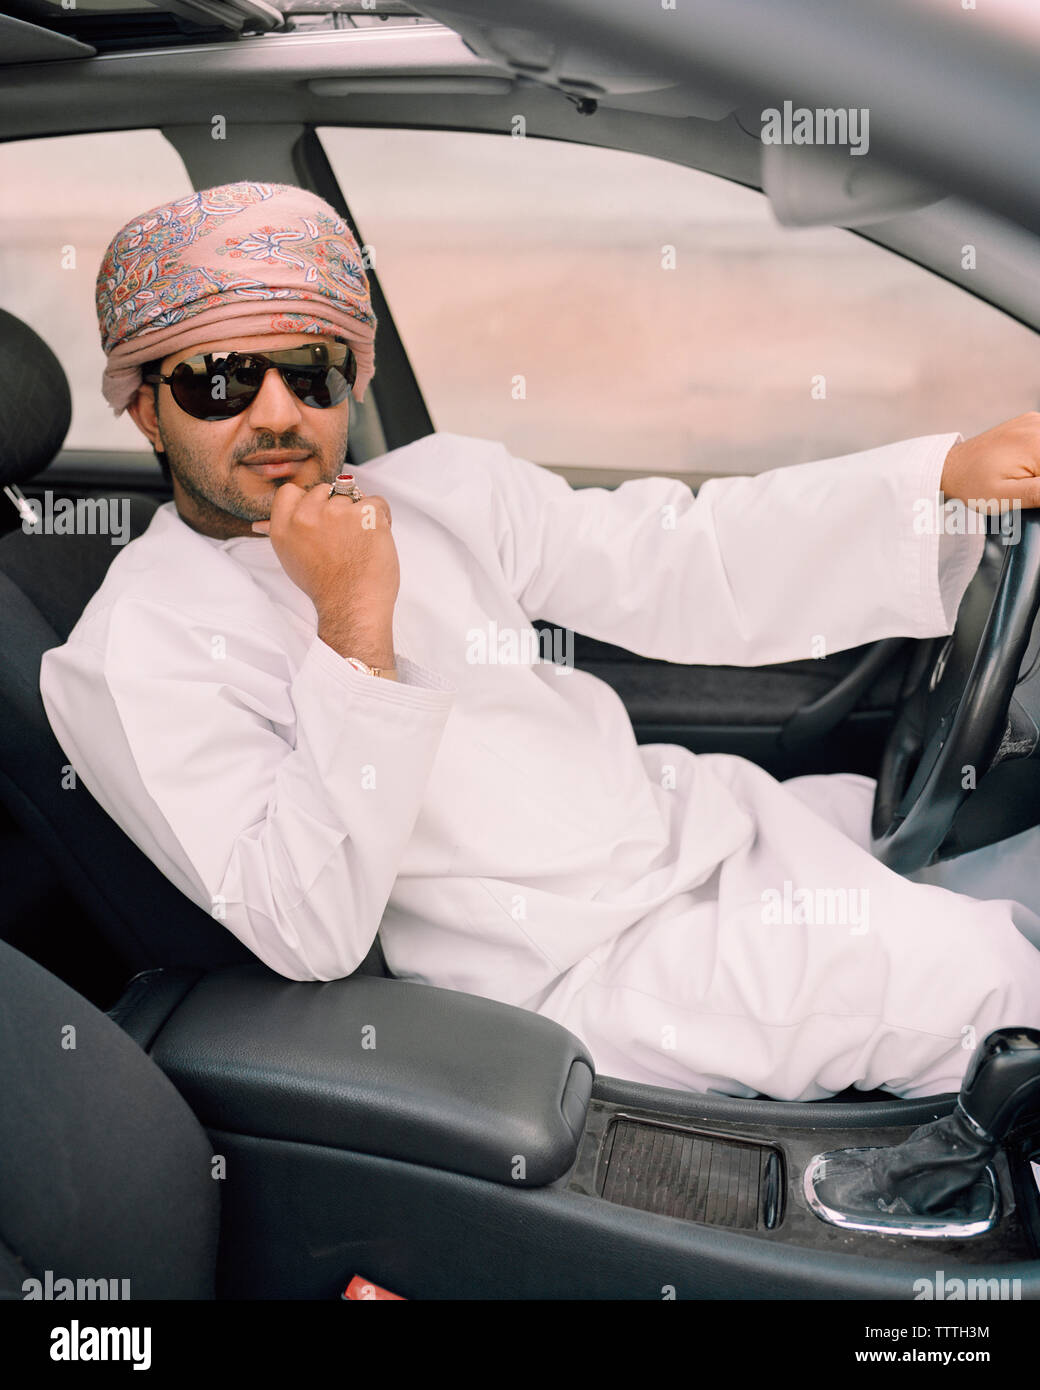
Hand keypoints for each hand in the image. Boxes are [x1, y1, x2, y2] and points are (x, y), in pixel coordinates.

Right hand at [252, 481, 398, 663]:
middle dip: (336, 509)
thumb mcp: (292, 559)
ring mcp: (336, 512)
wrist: (352, 606)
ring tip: (359, 544)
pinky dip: (382, 518)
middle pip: (324, 490)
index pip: (290, 491)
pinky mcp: (365, 513)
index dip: (309, 502)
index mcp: (283, 527)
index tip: (320, 521)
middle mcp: (306, 516)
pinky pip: (377, 502)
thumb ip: (284, 533)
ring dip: (360, 516)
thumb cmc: (326, 587)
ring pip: (352, 497)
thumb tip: (259, 523)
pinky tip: (375, 540)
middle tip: (342, 540)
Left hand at [941, 412, 1039, 514]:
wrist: (951, 468)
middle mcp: (1037, 426)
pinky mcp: (1031, 422)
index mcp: (1036, 444)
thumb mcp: (1008, 498)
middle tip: (1028, 485)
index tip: (1033, 488)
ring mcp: (1034, 421)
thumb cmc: (973, 485)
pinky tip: (1029, 467)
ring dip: (1039, 468)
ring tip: (1027, 478)